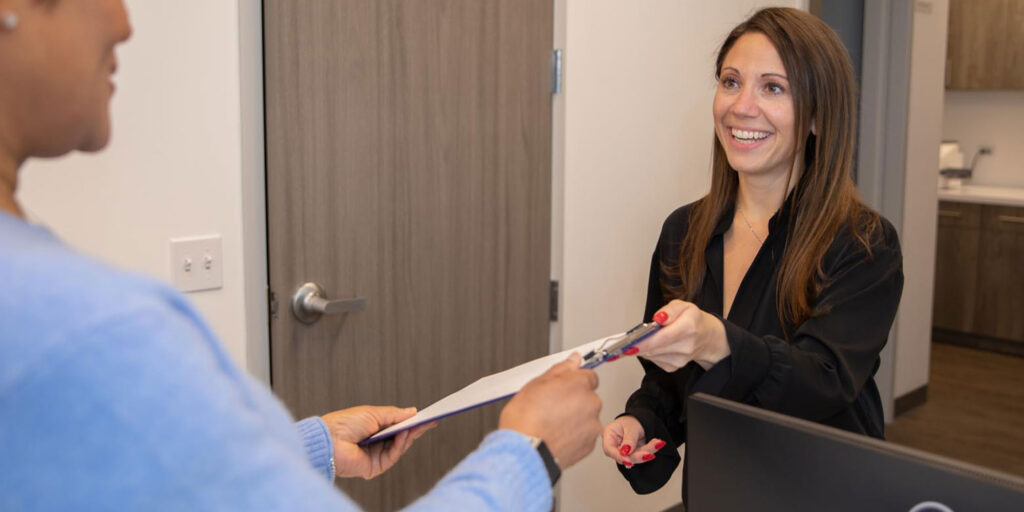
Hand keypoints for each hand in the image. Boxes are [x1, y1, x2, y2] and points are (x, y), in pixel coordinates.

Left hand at [321, 405, 437, 479]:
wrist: (329, 439)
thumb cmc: (344, 423)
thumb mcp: (373, 413)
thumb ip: (394, 414)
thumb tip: (412, 411)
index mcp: (373, 429)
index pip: (397, 426)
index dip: (412, 421)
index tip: (427, 415)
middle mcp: (376, 443)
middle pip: (401, 437)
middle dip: (416, 428)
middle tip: (431, 420)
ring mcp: (376, 455)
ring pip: (400, 446)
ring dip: (410, 434)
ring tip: (419, 423)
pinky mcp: (376, 467)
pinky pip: (394, 455)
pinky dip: (401, 443)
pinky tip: (404, 432)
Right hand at [498, 353, 601, 468]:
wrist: (525, 453)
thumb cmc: (526, 420)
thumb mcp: (535, 384)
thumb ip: (559, 370)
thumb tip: (573, 360)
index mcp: (579, 384)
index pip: (588, 375)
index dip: (573, 381)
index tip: (564, 387)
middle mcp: (591, 403)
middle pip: (588, 396)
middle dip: (574, 400)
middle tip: (552, 407)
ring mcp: (592, 425)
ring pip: (587, 417)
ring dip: (575, 418)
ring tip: (552, 424)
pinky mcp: (590, 445)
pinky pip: (585, 435)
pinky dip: (574, 435)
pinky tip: (556, 435)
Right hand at [601, 415, 665, 467]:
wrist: (640, 419)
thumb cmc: (631, 420)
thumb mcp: (631, 427)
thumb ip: (629, 440)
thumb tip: (625, 452)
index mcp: (609, 435)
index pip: (609, 450)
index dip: (618, 457)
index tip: (628, 461)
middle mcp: (615, 445)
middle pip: (623, 456)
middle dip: (637, 456)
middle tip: (649, 454)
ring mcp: (625, 451)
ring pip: (635, 457)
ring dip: (647, 451)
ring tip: (658, 444)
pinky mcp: (634, 453)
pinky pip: (643, 454)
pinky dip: (651, 449)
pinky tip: (658, 443)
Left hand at [634, 300, 728, 371]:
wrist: (706, 337)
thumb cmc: (693, 320)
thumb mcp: (683, 306)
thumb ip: (669, 310)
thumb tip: (658, 319)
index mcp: (689, 327)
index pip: (663, 337)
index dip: (644, 341)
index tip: (629, 342)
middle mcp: (686, 346)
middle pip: (654, 349)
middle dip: (639, 344)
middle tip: (629, 339)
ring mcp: (681, 360)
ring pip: (651, 355)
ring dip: (645, 347)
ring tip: (649, 337)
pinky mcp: (674, 367)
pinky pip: (654, 360)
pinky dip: (651, 352)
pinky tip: (657, 345)